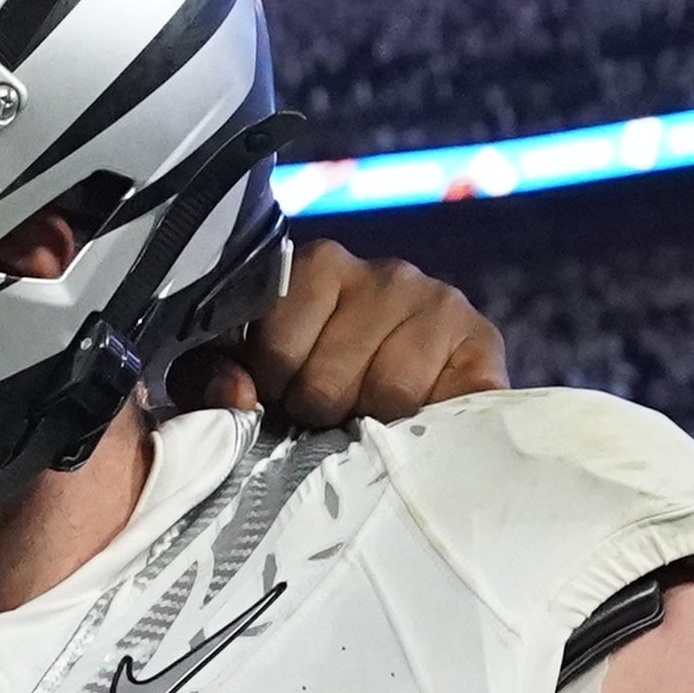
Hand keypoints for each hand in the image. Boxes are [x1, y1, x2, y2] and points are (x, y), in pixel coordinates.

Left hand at [175, 241, 504, 428]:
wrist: (409, 410)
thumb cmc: (311, 386)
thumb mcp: (242, 377)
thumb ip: (210, 376)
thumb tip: (238, 395)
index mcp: (321, 267)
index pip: (276, 344)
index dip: (274, 384)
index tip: (281, 394)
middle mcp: (387, 273)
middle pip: (330, 377)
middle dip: (321, 410)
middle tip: (329, 415)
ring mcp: (441, 304)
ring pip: (391, 393)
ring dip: (375, 423)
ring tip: (372, 419)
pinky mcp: (483, 346)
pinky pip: (452, 402)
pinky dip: (434, 425)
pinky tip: (421, 425)